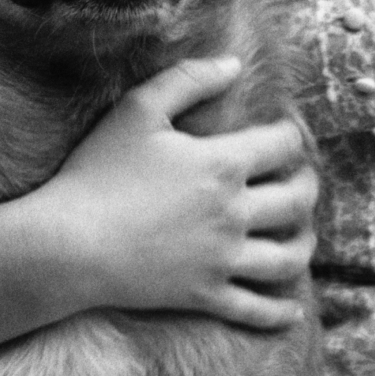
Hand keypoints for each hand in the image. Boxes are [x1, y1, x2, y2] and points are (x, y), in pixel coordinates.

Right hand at [18, 57, 317, 329]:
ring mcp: (221, 259)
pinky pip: (256, 308)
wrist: (66, 244)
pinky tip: (291, 309)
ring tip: (303, 232)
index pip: (283, 145)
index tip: (286, 130)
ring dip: (304, 241)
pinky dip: (280, 311)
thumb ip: (190, 79)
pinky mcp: (204, 294)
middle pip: (297, 199)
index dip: (292, 133)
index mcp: (221, 164)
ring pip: (288, 257)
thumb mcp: (139, 108)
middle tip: (303, 177)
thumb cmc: (98, 170)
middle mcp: (232, 213)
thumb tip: (235, 64)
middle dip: (308, 184)